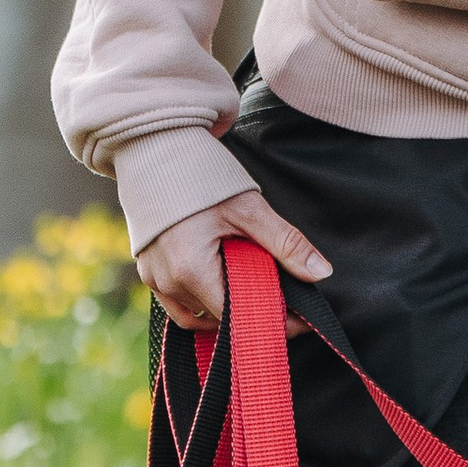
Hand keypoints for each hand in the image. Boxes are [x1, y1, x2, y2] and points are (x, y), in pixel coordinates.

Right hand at [135, 188, 331, 330]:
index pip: (237, 316)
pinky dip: (201, 304)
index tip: (299, 319)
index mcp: (190, 269)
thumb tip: (320, 273)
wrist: (154, 145)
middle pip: (217, 317)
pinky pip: (176, 303)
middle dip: (251, 314)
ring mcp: (153, 278)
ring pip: (195, 315)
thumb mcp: (248, 208)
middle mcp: (167, 281)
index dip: (271, 320)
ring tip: (254, 296)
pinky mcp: (147, 270)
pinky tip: (223, 290)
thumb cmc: (198, 173)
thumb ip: (285, 243)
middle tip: (283, 303)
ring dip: (225, 312)